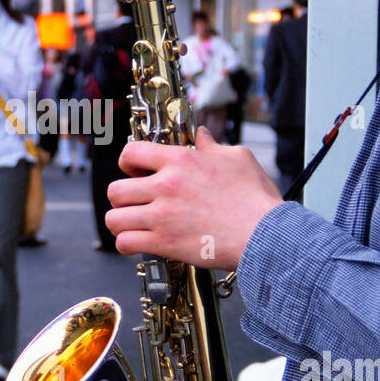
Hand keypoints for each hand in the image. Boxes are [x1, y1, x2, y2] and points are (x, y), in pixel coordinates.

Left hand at [105, 126, 282, 270]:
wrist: (265, 235)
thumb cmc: (256, 199)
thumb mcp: (238, 158)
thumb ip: (213, 145)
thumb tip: (201, 136)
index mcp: (181, 161)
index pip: (131, 152)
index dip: (127, 162)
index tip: (133, 170)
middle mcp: (166, 186)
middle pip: (116, 189)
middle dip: (121, 197)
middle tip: (135, 201)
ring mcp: (162, 216)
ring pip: (114, 218)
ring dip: (121, 222)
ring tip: (134, 223)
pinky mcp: (165, 243)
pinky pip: (125, 243)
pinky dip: (127, 244)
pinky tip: (138, 242)